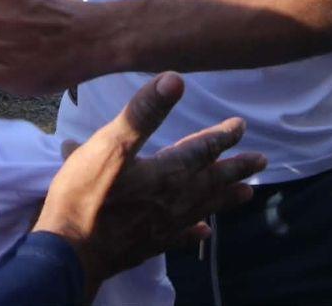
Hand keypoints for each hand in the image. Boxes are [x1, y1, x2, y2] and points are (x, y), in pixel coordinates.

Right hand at [34, 73, 264, 296]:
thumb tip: (175, 79)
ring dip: (224, 198)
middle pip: (211, 181)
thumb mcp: (111, 145)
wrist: (69, 252)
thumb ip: (143, 112)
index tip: (241, 126)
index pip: (202, 150)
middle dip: (235, 168)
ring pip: (202, 208)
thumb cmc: (87, 195)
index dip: (221, 136)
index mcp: (167, 174)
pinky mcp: (147, 245)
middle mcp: (172, 200)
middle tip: (262, 162)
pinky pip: (178, 237)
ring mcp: (161, 226)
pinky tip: (203, 234)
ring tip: (247, 194)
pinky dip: (193, 234)